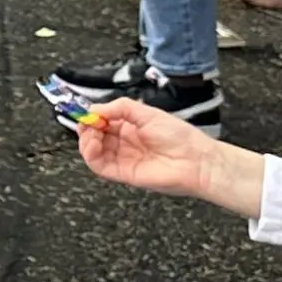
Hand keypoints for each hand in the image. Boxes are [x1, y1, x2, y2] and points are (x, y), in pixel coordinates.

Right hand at [75, 99, 259, 211]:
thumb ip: (120, 108)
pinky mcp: (122, 173)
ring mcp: (122, 159)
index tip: (87, 112)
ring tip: (91, 132)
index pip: (103, 122)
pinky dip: (90, 154)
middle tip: (87, 121)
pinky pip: (99, 166)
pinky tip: (92, 143)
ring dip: (86, 140)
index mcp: (131, 127)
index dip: (93, 116)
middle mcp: (124, 143)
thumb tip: (94, 108)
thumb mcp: (148, 113)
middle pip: (95, 136)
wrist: (196, 161)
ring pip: (93, 151)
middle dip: (87, 127)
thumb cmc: (178, 136)